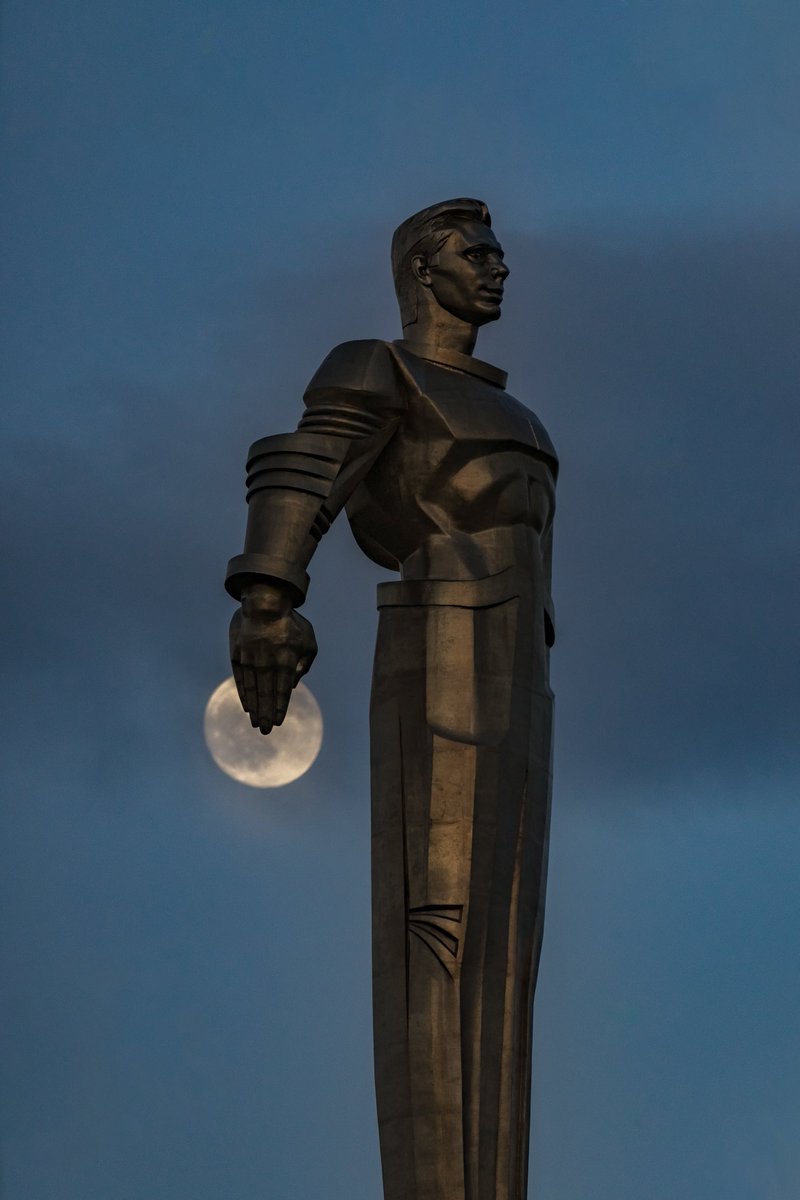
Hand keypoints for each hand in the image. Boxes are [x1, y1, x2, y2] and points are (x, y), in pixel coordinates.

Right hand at [229, 583, 317, 733]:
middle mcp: (267, 663)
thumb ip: (305, 664)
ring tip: (255, 723)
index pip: (282, 691)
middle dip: (265, 714)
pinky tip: (246, 705)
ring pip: (252, 689)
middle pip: (266, 694)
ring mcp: (250, 659)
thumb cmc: (291, 621)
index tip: (277, 722)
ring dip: (254, 708)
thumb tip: (293, 684)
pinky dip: (244, 693)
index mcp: (286, 661)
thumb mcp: (308, 640)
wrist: (264, 602)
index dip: (279, 708)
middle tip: (265, 731)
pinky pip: (241, 678)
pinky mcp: (238, 654)